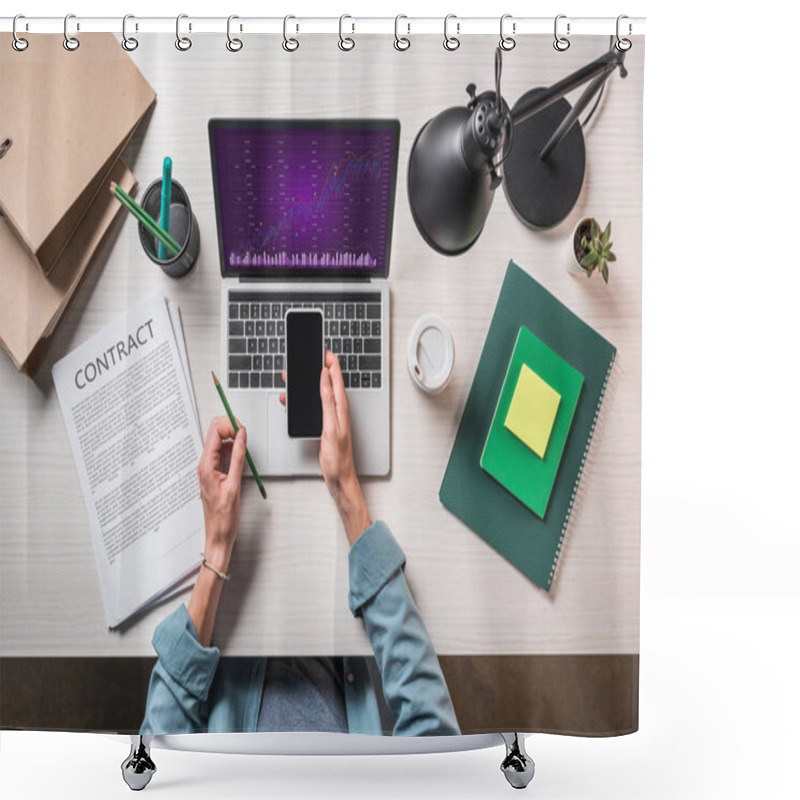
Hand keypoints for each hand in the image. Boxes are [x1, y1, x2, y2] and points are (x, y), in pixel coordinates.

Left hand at [197, 416, 246, 571]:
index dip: (230, 426)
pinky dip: (233, 448)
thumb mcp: (235, 485)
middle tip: (245, 433)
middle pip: (215, 432)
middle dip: (230, 427)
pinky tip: (241, 455)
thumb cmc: (223, 517)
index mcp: (206, 466)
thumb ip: (238, 458)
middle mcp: (205, 464)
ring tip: (245, 444)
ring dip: (232, 437)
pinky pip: (223, 452)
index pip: (215, 432)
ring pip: (219, 441)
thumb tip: (241, 438)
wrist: (218, 534)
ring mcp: (209, 467)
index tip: (243, 430)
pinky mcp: (215, 471)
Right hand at [279, 350, 370, 544]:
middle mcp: (338, 410)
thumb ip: (328, 400)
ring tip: (297, 375)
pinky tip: (297, 399)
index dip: (330, 362)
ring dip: (310, 383)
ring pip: (320, 393)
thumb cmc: (338, 457)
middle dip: (319, 368)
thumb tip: (325, 378)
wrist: (339, 477)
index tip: (324, 350)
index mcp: (341, 407)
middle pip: (328, 382)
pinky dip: (306, 399)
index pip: (336, 378)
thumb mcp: (331, 426)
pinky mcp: (325, 424)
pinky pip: (316, 405)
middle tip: (310, 357)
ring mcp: (332, 417)